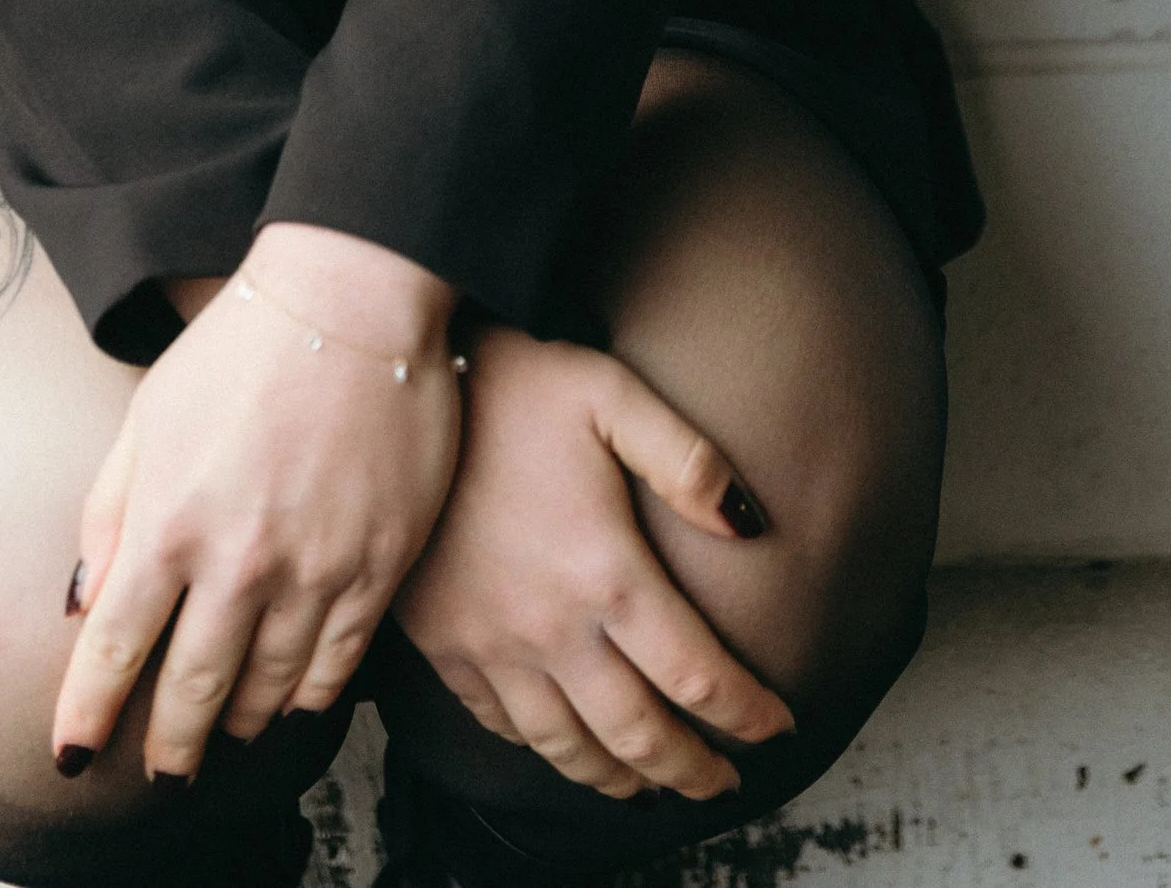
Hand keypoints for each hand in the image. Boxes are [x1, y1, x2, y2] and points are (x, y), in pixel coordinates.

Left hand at [52, 223, 462, 783]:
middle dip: (169, 745)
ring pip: (267, 689)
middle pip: (193, 690)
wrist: (353, 298)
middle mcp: (239, 561)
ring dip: (237, 724)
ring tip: (223, 736)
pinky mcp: (377, 567)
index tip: (72, 756)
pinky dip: (307, 697)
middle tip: (162, 772)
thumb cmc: (240, 347)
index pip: (114, 648)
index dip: (89, 713)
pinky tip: (290, 704)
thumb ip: (109, 513)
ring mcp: (315, 570)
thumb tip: (84, 601)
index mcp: (170, 521)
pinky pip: (337, 664)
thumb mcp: (148, 416)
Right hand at [391, 324, 791, 803]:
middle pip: (639, 735)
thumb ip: (688, 460)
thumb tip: (750, 524)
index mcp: (606, 572)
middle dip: (693, 773)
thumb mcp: (612, 393)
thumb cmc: (516, 383)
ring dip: (618, 780)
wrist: (392, 389)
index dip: (747, 713)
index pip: (697, 676)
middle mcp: (551, 627)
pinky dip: (542, 749)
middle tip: (722, 785)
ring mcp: (491, 644)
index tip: (779, 726)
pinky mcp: (443, 644)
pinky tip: (563, 742)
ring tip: (650, 786)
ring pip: (567, 748)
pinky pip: (500, 724)